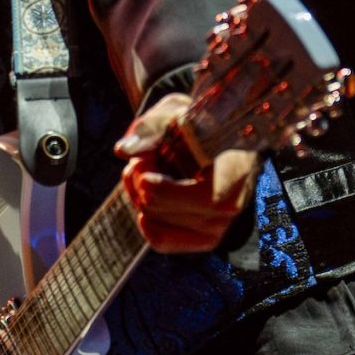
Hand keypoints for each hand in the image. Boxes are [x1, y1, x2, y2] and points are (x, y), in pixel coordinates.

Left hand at [117, 93, 258, 251]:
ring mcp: (218, 229)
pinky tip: (149, 196)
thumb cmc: (203, 126)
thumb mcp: (179, 113)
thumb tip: (123, 150)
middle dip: (140, 179)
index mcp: (230, 173)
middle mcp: (229, 207)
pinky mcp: (206, 241)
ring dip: (140, 195)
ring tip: (149, 172)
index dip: (146, 171)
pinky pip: (161, 241)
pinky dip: (147, 219)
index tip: (149, 151)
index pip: (168, 190)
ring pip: (152, 221)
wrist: (228, 146)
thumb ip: (152, 127)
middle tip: (147, 158)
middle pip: (153, 204)